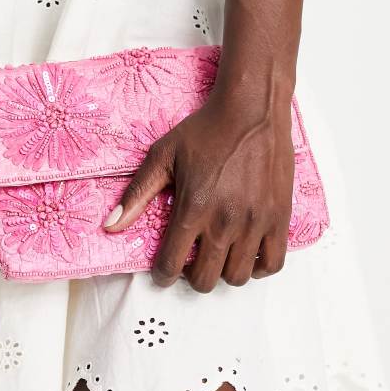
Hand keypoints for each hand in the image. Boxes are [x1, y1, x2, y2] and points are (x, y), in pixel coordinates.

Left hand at [103, 89, 294, 292]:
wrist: (252, 110)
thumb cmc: (206, 130)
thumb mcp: (163, 156)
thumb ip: (136, 194)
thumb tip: (110, 226)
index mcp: (193, 208)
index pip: (170, 266)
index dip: (161, 274)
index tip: (163, 270)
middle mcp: (225, 221)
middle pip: (204, 280)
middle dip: (190, 276)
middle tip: (190, 259)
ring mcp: (255, 222)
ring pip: (237, 277)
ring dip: (222, 272)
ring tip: (218, 255)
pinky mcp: (279, 218)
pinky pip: (272, 264)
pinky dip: (257, 268)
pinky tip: (246, 253)